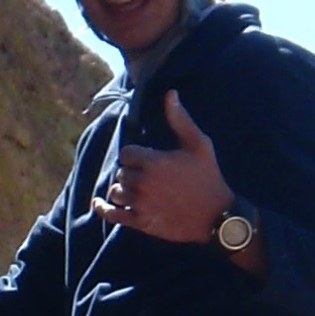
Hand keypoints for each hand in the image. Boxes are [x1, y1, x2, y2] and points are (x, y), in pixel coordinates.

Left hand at [91, 91, 236, 245]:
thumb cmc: (208, 176)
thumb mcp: (198, 144)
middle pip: (121, 173)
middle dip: (131, 173)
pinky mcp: (140, 222)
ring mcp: (140, 204)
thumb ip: (180, 119)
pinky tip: (97, 203)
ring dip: (122, 189)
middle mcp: (143, 183)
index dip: (135, 156)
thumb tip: (170, 93)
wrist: (216, 215)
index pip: (126, 154)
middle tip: (148, 176)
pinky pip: (112, 214)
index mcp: (154, 162)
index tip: (147, 159)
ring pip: (116, 192)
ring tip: (137, 189)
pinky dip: (102, 208)